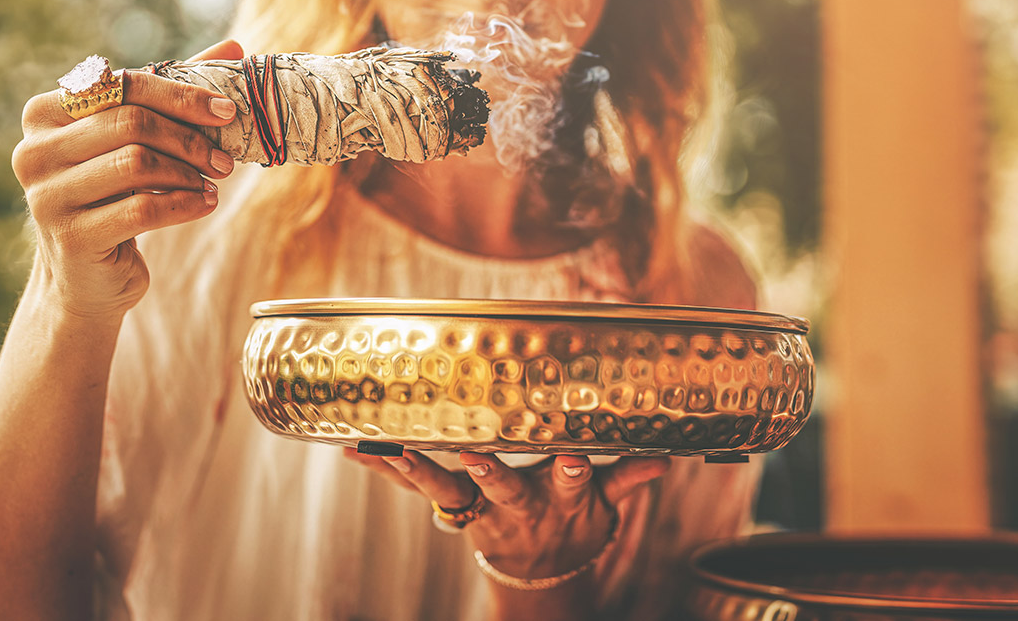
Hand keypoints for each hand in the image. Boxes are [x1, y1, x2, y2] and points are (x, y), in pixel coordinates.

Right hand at [12, 39, 243, 320]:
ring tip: (213, 182)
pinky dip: (185, 204)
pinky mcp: (70, 237)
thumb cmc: (114, 193)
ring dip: (188, 172)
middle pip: (131, 123)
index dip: (180, 96)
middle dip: (189, 138)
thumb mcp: (137, 138)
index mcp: (43, 113)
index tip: (227, 111)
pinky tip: (204, 204)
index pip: (121, 86)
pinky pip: (143, 209)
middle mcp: (33, 151)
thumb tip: (234, 45)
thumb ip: (174, 90)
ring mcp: (45, 197)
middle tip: (224, 157)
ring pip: (137, 164)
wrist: (86, 277)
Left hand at [345, 448, 668, 580]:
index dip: (575, 471)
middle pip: (504, 487)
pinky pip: (417, 488)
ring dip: (419, 469)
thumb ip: (627, 481)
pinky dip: (386, 467)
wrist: (540, 571)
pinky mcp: (454, 508)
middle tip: (474, 456)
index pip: (573, 481)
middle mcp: (517, 504)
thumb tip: (663, 460)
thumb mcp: (605, 512)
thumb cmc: (574, 524)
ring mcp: (481, 508)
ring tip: (387, 449)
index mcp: (560, 498)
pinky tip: (354, 447)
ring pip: (448, 489)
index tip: (576, 457)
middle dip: (491, 471)